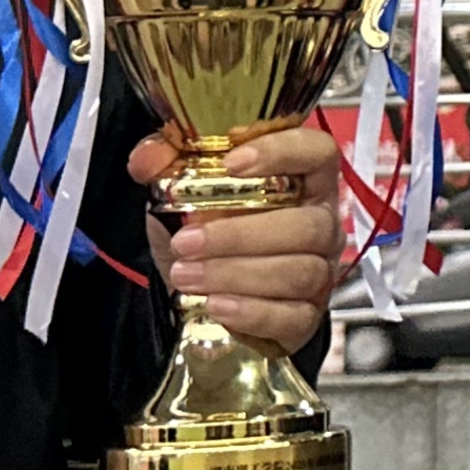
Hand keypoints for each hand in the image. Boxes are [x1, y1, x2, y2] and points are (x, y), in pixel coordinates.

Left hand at [135, 124, 346, 353]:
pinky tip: (215, 305)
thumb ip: (164, 167)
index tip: (233, 163)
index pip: (318, 152)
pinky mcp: (307, 317)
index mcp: (304, 183)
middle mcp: (321, 225)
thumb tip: (147, 158)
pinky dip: (251, 311)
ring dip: (235, 274)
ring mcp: (320, 273)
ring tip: (185, 277)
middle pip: (309, 225)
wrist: (203, 298)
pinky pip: (292, 316)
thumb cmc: (205, 236)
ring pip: (299, 272)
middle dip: (241, 235)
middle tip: (186, 243)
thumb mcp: (178, 197)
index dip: (285, 152)